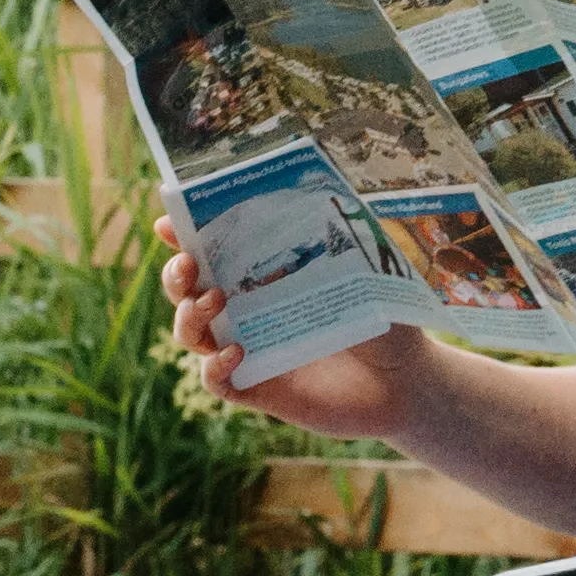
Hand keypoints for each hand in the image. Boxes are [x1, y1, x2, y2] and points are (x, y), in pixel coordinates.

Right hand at [164, 231, 426, 445]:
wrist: (406, 382)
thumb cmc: (386, 321)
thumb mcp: (363, 270)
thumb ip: (339, 234)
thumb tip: (317, 185)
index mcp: (264, 278)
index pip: (212, 253)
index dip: (183, 237)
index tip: (169, 223)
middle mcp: (248, 313)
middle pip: (185, 292)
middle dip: (174, 276)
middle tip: (189, 266)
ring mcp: (249, 352)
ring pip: (191, 334)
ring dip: (189, 317)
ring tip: (216, 303)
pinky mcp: (258, 390)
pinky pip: (216, 381)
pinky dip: (214, 367)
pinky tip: (236, 353)